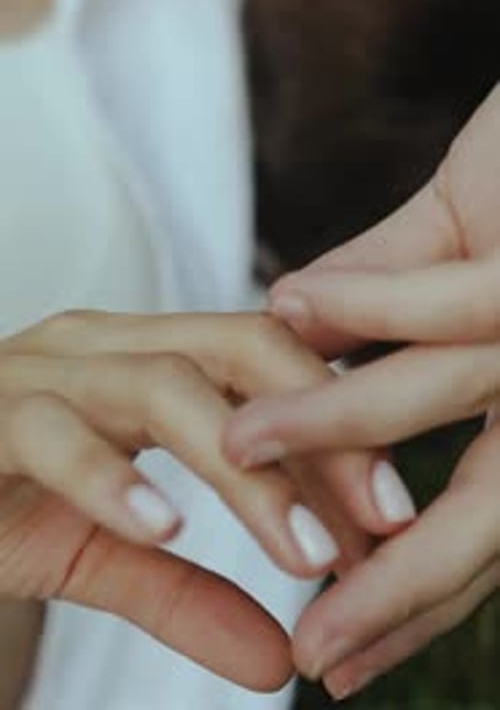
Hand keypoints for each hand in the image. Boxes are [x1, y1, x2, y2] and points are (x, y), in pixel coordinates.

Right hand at [0, 308, 389, 689]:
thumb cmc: (10, 499)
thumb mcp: (112, 550)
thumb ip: (191, 593)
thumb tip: (282, 659)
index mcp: (147, 357)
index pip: (268, 363)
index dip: (338, 427)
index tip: (393, 512)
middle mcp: (105, 347)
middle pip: (238, 350)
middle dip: (319, 429)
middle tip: (383, 519)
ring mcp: (43, 370)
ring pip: (162, 385)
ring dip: (242, 468)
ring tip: (304, 551)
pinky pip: (54, 431)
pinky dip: (111, 477)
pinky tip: (164, 526)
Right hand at [224, 84, 499, 695]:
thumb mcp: (461, 242)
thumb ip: (378, 291)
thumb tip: (286, 317)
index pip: (474, 532)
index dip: (407, 594)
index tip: (340, 637)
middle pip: (478, 524)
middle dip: (389, 592)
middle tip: (314, 652)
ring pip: (434, 405)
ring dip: (326, 427)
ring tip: (238, 444)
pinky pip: (442, 303)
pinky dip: (360, 311)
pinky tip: (284, 308)